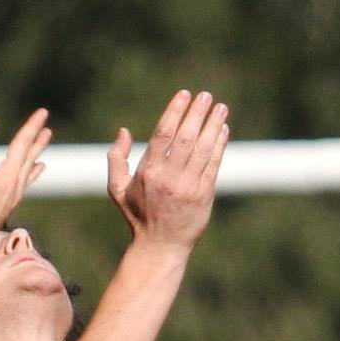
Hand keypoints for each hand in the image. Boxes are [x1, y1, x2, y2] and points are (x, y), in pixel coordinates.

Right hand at [0, 107, 51, 234]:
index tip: (43, 112)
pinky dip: (28, 180)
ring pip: (28, 174)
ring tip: (43, 157)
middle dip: (37, 142)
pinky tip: (25, 184)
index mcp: (9, 172)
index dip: (32, 126)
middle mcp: (15, 184)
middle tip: (47, 130)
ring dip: (35, 161)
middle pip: (29, 158)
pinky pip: (23, 188)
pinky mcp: (6, 207)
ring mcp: (12, 197)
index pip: (23, 143)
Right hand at [107, 89, 228, 256]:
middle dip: (197, 113)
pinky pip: (213, 164)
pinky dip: (219, 145)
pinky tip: (223, 130)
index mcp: (148, 173)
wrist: (160, 246)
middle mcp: (169, 178)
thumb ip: (116, 159)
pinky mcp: (204, 195)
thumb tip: (123, 131)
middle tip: (205, 95)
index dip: (175, 111)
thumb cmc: (139, 216)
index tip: (185, 94)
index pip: (163, 134)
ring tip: (220, 108)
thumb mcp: (118, 190)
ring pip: (203, 148)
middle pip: (186, 137)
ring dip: (213, 125)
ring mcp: (188, 187)